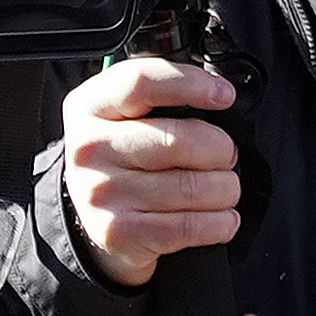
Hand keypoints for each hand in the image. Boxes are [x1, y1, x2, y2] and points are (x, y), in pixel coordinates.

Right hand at [62, 56, 239, 286]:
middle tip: (223, 157)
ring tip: (220, 190)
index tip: (224, 96)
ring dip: (225, 190)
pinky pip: (191, 226)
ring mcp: (102, 194)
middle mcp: (89, 149)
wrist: (99, 219)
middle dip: (221, 150)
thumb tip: (220, 93)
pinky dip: (220, 223)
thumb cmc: (129, 159)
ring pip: (194, 187)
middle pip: (181, 140)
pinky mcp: (119, 233)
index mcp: (91, 107)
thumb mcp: (129, 115)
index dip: (192, 84)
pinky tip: (218, 218)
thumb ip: (164, 96)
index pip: (142, 83)